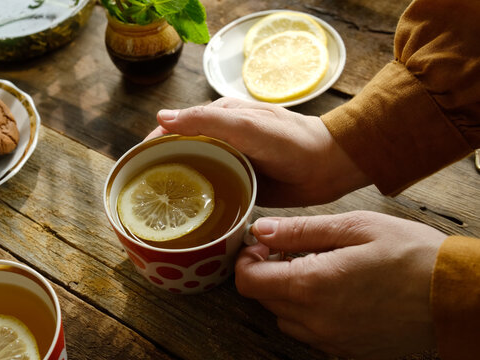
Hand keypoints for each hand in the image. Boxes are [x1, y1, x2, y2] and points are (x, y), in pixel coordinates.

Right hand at [147, 97, 369, 205]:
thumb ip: (207, 119)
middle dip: (160, 168)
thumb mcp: (246, 125)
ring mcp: (229, 162)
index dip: (152, 144)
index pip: (174, 127)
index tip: (134, 166)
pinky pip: (212, 189)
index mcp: (219, 118)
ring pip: (194, 172)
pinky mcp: (240, 182)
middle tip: (142, 195)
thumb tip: (162, 117)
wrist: (327, 167)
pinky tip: (187, 215)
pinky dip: (198, 198)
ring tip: (157, 209)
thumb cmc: (290, 140)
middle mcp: (220, 139)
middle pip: (180, 151)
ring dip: (177, 186)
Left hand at [235, 211, 445, 358]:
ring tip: (316, 267)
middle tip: (292, 249)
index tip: (264, 244)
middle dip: (268, 271)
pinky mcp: (347, 350)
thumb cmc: (412, 256)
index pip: (249, 280)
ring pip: (284, 316)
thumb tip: (261, 230)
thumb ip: (300, 230)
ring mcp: (331, 340)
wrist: (458, 297)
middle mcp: (315, 320)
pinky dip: (308, 310)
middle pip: (263, 298)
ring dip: (287, 291)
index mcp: (311, 285)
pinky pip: (309, 332)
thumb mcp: (355, 227)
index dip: (248, 259)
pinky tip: (333, 290)